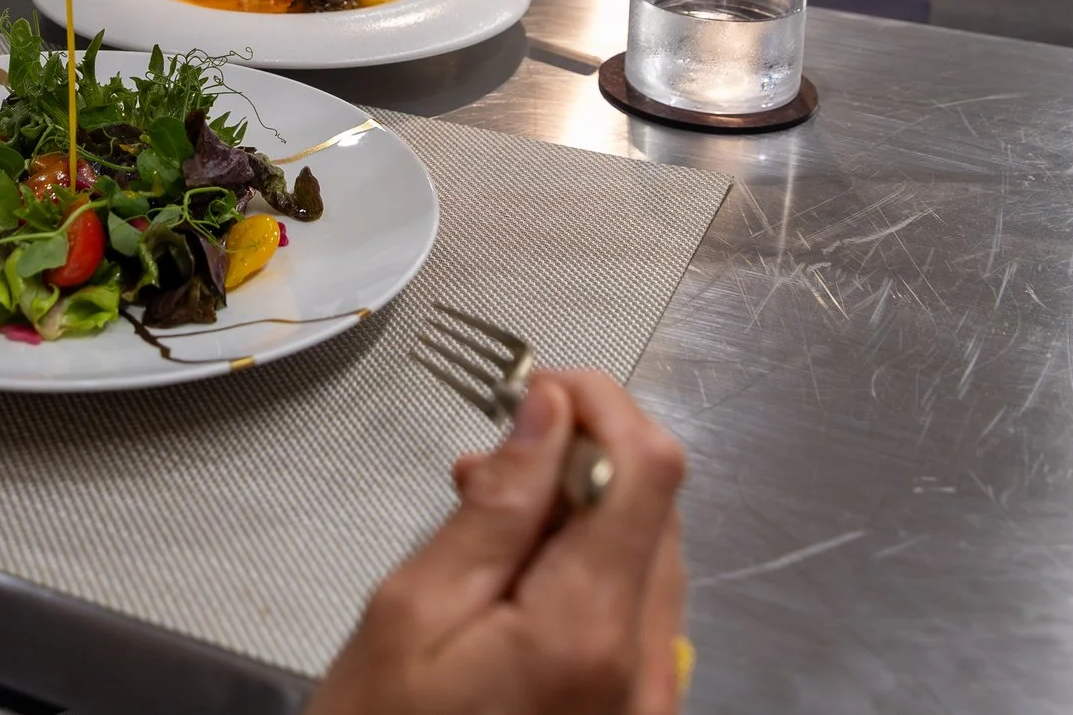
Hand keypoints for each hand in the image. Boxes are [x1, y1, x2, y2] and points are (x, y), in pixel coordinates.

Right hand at [309, 371, 688, 714]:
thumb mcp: (413, 609)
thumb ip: (496, 507)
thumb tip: (548, 410)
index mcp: (588, 631)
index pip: (648, 469)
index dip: (602, 404)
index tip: (535, 388)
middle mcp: (647, 667)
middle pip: (659, 507)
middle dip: (585, 455)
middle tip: (488, 457)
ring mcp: (652, 700)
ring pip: (651, 555)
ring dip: (584, 509)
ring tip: (486, 513)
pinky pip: (637, 612)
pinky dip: (588, 568)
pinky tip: (517, 577)